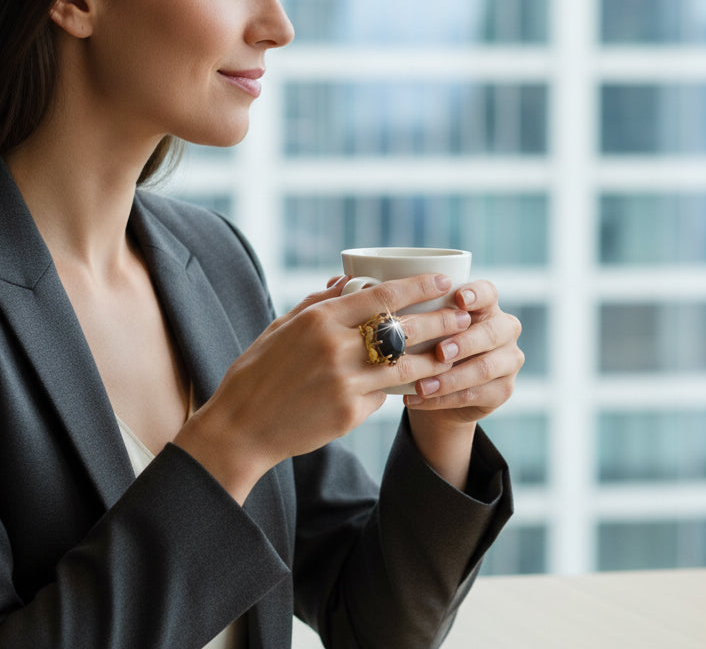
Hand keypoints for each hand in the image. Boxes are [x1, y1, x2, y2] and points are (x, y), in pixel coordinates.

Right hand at [174, 273, 468, 502]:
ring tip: (455, 350)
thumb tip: (350, 279)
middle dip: (441, 319)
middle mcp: (336, 347)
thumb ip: (319, 302)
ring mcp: (345, 382)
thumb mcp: (282, 326)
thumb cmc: (258, 371)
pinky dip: (395, 388)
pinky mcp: (350, 413)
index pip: (383, 294)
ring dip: (436, 356)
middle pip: (404, 327)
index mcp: (319, 319)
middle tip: (463, 315)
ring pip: (406, 365)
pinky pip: (383, 395)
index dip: (419, 285)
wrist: (241, 427)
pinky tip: (413, 383)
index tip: (443, 279)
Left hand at [404, 280, 522, 424]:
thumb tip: (385, 298)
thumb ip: (422, 314)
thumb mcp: (427, 327)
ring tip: (421, 385)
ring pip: (483, 368)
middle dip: (464, 343)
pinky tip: (419, 399)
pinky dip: (443, 399)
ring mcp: (509, 360)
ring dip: (449, 378)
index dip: (476, 294)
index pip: (488, 293)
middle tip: (439, 352)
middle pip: (491, 333)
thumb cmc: (430, 345)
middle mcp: (505, 329)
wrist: (440, 389)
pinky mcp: (503, 390)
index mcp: (487, 306)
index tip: (458, 299)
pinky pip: (474, 395)